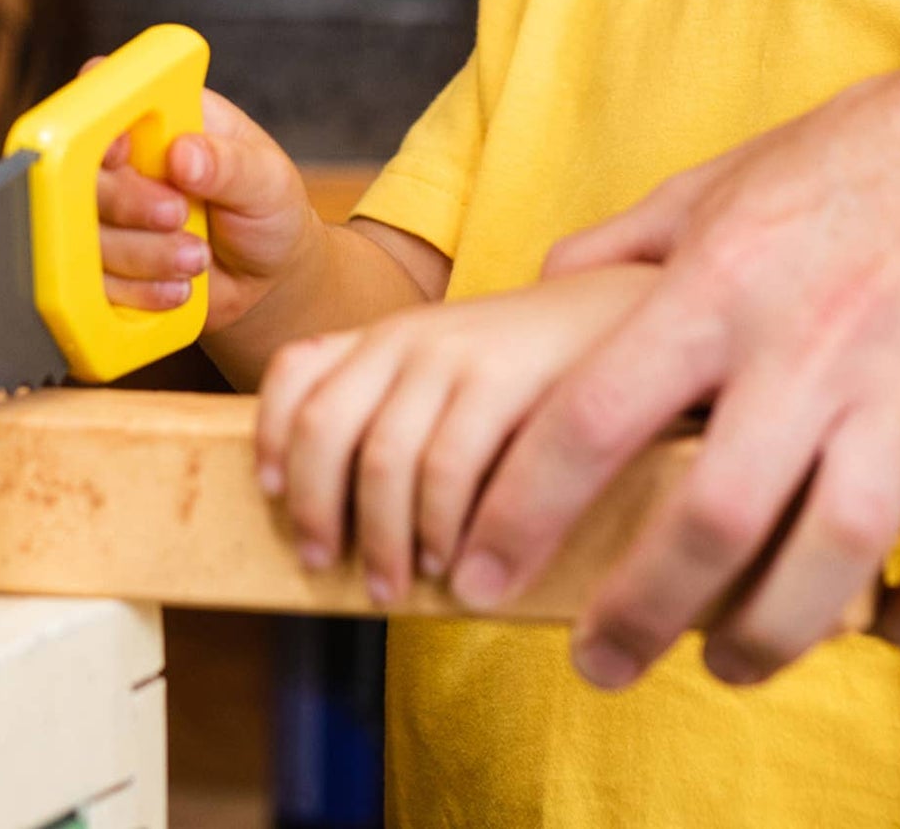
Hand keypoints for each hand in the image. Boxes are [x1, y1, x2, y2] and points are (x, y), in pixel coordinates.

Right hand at [96, 84, 320, 333]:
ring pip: (85, 233)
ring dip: (142, 253)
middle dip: (128, 201)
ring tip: (197, 257)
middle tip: (178, 215)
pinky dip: (137, 289)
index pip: (109, 100)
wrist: (267, 276)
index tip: (122, 150)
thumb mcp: (267, 179)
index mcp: (165, 116)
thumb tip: (184, 152)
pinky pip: (92, 283)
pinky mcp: (106, 264)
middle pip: (81, 170)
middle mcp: (128, 160)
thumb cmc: (268, 209)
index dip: (99, 119)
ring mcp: (112, 214)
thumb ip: (229, 164)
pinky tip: (178, 286)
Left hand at [254, 266, 657, 605]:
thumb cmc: (536, 369)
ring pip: (381, 458)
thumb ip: (399, 410)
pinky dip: (441, 530)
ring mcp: (458, 352)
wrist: (628, 314)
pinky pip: (449, 467)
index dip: (270, 441)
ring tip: (396, 585)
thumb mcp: (454, 372)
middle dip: (314, 507)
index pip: (296, 373)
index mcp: (388, 334)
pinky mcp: (508, 377)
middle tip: (325, 564)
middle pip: (322, 426)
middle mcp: (410, 336)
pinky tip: (456, 564)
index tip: (273, 501)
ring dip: (382, 539)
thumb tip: (326, 509)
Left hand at [443, 54, 899, 686]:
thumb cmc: (862, 151)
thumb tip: (542, 286)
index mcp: (723, 280)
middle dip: (637, 613)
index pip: (595, 413)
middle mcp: (811, 346)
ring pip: (828, 564)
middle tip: (594, 662)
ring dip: (763, 638)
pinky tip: (868, 628)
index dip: (523, 508)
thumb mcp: (726, 177)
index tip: (475, 572)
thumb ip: (630, 241)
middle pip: (709, 520)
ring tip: (721, 660)